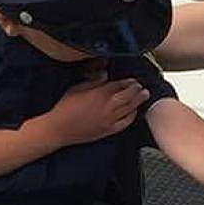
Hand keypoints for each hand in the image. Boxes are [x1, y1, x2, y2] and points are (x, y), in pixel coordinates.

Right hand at [25, 70, 148, 148]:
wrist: (59, 129)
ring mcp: (109, 120)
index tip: (133, 80)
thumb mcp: (77, 88)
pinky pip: (124, 123)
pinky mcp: (107, 131)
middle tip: (142, 87)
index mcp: (99, 94)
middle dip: (137, 90)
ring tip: (144, 96)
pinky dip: (131, 117)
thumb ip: (93, 80)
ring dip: (138, 101)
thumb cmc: (65, 107)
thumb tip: (105, 74)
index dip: (127, 82)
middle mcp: (107, 107)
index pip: (118, 86)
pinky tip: (134, 112)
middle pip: (128, 96)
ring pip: (129, 109)